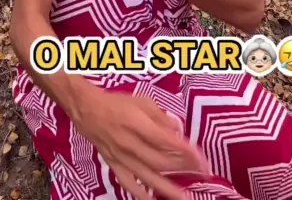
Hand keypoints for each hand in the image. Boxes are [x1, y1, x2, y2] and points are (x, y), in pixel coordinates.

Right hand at [75, 89, 209, 199]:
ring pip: (148, 177)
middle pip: (161, 162)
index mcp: (138, 125)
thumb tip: (177, 131)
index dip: (186, 151)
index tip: (202, 159)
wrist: (89, 111)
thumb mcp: (142, 102)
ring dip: (168, 188)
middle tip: (202, 174)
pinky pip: (130, 185)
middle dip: (184, 169)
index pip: (167, 141)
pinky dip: (142, 195)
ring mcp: (122, 158)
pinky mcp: (115, 167)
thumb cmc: (117, 104)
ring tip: (185, 198)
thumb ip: (161, 117)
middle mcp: (131, 144)